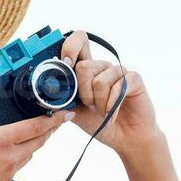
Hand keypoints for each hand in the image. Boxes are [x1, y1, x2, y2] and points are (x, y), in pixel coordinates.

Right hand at [0, 77, 73, 180]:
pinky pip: (18, 167)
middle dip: (51, 129)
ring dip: (36, 142)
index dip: (53, 118)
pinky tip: (11, 153)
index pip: (34, 127)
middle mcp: (9, 158)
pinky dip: (21, 156)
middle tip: (59, 119)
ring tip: (36, 133)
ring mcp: (8, 174)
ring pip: (29, 154)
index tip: (65, 112)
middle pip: (38, 141)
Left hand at [58, 29, 160, 153]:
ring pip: (99, 80)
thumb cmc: (99, 122)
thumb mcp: (75, 111)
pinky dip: (112, 106)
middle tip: (91, 106)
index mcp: (87, 70)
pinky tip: (112, 114)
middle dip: (84, 93)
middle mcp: (102, 67)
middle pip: (84, 66)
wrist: (123, 138)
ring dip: (99, 103)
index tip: (66, 63)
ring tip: (103, 111)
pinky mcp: (134, 79)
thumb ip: (64, 98)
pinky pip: (118, 86)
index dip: (70, 47)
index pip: (79, 41)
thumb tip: (47, 90)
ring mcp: (118, 71)